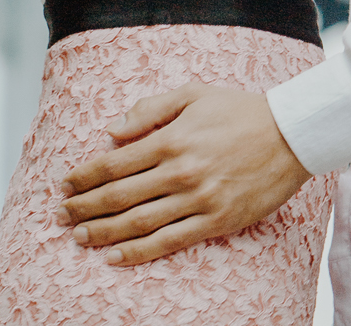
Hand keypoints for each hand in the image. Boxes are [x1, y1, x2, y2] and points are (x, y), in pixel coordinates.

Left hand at [55, 84, 310, 264]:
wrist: (290, 134)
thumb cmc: (239, 110)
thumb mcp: (194, 94)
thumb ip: (151, 109)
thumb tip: (113, 130)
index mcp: (172, 138)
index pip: (116, 163)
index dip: (85, 176)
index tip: (65, 184)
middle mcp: (180, 171)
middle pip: (120, 196)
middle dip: (85, 207)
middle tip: (61, 216)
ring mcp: (198, 200)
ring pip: (139, 223)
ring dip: (103, 232)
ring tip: (79, 237)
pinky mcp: (215, 221)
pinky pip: (169, 242)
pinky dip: (138, 252)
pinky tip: (115, 257)